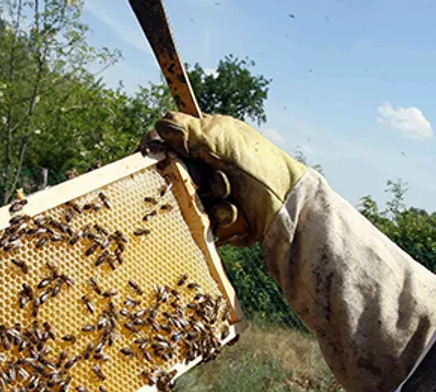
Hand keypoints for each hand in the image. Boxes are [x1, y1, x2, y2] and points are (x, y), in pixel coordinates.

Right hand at [152, 112, 307, 245]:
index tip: (149, 156)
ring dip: (207, 197)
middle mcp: (205, 166)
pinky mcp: (216, 220)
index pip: (168, 141)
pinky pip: (201, 222)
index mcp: (205, 140)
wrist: (286, 203)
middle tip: (203, 176)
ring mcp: (210, 194)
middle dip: (188, 177)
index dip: (156, 149)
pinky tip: (236, 211)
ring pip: (186, 201)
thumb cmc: (258, 164)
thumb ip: (187, 130)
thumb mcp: (221, 138)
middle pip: (172, 174)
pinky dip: (219, 216)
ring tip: (229, 192)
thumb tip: (158, 125)